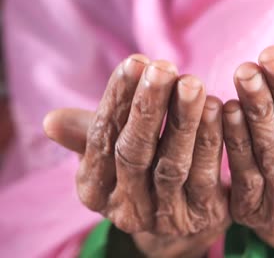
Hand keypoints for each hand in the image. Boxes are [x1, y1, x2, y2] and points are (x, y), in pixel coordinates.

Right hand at [44, 55, 229, 256]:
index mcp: (96, 191)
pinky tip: (217, 107)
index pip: (101, 139)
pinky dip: (211, 140)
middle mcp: (126, 210)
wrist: (181, 210)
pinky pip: (206, 175)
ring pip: (172, 165)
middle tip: (162, 68)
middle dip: (148, 107)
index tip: (136, 61)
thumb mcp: (112, 152)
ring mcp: (164, 216)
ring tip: (192, 83)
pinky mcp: (201, 215)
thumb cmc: (143, 166)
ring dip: (182, 121)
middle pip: (134, 153)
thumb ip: (87, 134)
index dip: (118, 100)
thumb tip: (51, 121)